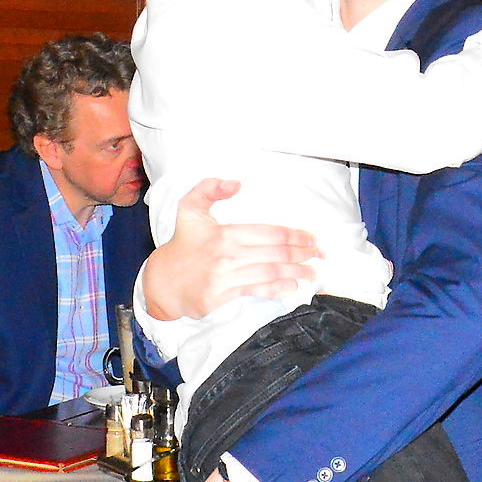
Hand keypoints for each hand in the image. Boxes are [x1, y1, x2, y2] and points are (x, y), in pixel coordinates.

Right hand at [139, 179, 319, 321]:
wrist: (161, 282)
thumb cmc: (181, 244)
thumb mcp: (188, 209)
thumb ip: (209, 189)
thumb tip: (237, 183)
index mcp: (225, 234)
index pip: (270, 233)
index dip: (295, 236)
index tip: (312, 238)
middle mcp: (228, 256)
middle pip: (275, 253)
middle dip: (302, 254)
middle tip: (320, 255)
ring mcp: (225, 278)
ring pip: (270, 273)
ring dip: (296, 273)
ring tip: (313, 272)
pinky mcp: (222, 297)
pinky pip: (257, 291)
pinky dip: (277, 289)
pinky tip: (292, 286)